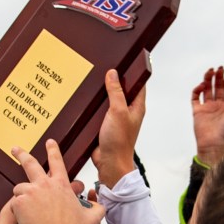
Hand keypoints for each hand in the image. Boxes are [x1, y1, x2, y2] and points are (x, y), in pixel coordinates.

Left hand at [11, 140, 105, 223]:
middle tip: (15, 149)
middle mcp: (44, 184)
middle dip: (21, 154)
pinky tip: (25, 219)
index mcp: (61, 184)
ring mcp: (30, 192)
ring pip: (20, 188)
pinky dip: (18, 210)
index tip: (49, 142)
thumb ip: (97, 207)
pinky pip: (14, 203)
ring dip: (22, 196)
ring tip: (29, 211)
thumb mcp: (92, 218)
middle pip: (30, 163)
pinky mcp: (19, 202)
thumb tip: (98, 204)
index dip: (53, 150)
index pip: (57, 161)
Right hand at [95, 69, 146, 187]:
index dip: (132, 71)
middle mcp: (127, 111)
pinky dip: (94, 105)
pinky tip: (86, 99)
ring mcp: (116, 117)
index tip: (125, 60)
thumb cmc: (119, 142)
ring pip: (109, 100)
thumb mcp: (117, 112)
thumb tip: (113, 74)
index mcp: (136, 106)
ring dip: (102, 93)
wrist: (109, 163)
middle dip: (113, 80)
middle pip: (122, 90)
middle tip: (103, 67)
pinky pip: (100, 110)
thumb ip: (116, 92)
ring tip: (92, 80)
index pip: (138, 83)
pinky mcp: (104, 124)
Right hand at [191, 65, 223, 165]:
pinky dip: (197, 89)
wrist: (215, 145)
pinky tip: (202, 85)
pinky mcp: (197, 111)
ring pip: (207, 89)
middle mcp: (219, 106)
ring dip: (208, 79)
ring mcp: (208, 108)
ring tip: (210, 71)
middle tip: (220, 69)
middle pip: (219, 87)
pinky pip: (195, 97)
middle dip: (219, 77)